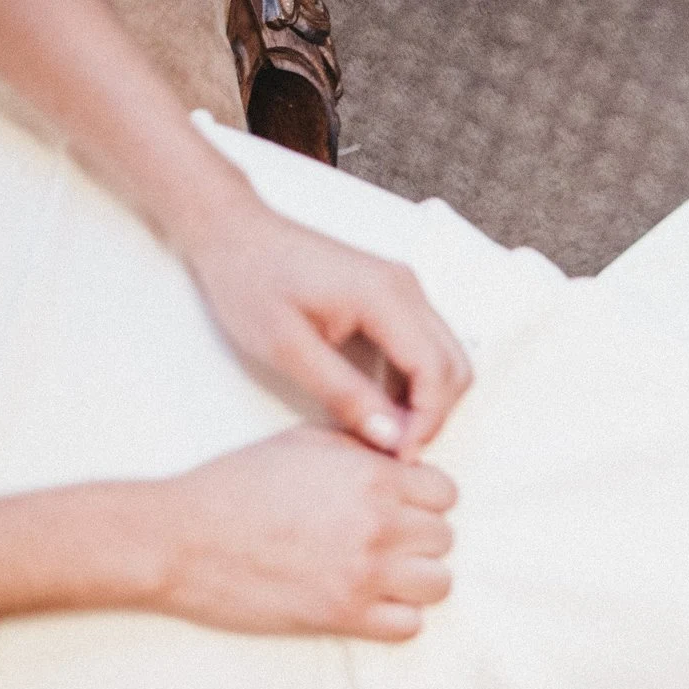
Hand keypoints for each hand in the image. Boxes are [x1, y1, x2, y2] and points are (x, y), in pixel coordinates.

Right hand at [149, 426, 456, 640]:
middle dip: (417, 538)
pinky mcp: (346, 617)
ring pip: (439, 584)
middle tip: (380, 540)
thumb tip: (402, 460)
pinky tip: (368, 602)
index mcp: (372, 478)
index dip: (423, 498)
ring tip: (380, 574)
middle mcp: (378, 526)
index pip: (446, 493)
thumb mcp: (302, 444)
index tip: (398, 506)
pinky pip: (410, 626)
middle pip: (444, 539)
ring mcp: (365, 575)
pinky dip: (395, 617)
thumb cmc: (235, 486)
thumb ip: (362, 451)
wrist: (180, 539)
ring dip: (414, 580)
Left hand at [176, 196, 471, 458]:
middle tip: (397, 448)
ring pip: (447, 359)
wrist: (232, 232)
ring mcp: (405, 290)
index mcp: (385, 296)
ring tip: (388, 430)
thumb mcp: (286, 348)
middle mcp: (408, 289)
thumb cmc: (249, 281)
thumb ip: (344, 394)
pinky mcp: (396, 297)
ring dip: (428, 401)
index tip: (401, 456)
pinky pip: (427, 348)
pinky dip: (416, 383)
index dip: (427, 421)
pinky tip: (382, 403)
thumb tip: (390, 437)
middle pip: (455, 367)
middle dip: (434, 415)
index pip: (436, 371)